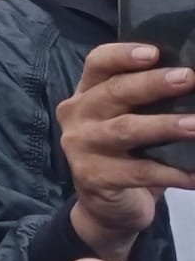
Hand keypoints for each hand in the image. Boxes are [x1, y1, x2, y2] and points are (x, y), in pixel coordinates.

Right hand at [59, 43, 194, 260]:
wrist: (108, 208)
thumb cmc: (128, 153)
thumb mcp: (131, 119)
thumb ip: (147, 102)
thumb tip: (190, 80)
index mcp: (86, 94)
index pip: (97, 64)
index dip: (123, 55)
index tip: (154, 52)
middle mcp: (77, 116)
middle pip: (113, 92)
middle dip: (152, 84)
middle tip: (188, 78)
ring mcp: (81, 147)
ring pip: (125, 130)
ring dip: (165, 126)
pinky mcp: (93, 178)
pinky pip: (138, 172)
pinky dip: (171, 173)